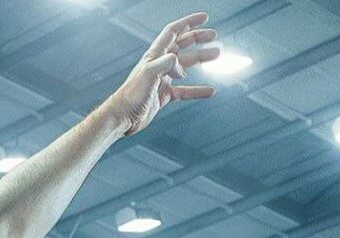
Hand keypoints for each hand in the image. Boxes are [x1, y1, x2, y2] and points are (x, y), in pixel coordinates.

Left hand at [104, 12, 218, 135]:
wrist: (123, 117)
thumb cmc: (130, 96)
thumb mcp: (149, 74)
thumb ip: (165, 63)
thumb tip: (180, 65)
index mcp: (155, 56)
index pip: (173, 32)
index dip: (188, 23)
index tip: (204, 18)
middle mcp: (159, 65)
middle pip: (182, 45)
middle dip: (198, 38)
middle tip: (213, 35)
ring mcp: (162, 80)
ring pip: (185, 66)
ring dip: (201, 59)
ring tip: (216, 55)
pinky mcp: (164, 95)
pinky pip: (185, 90)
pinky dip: (197, 90)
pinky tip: (208, 91)